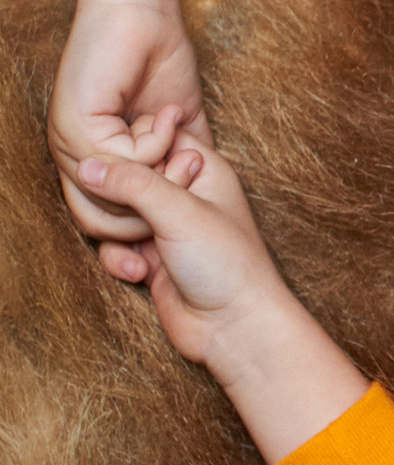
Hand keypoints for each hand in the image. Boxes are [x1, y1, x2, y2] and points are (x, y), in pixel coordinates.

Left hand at [49, 0, 204, 240]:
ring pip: (118, 196)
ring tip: (179, 134)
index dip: (147, 227)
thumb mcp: (178, 130)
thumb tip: (199, 201)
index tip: (189, 189)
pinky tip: (164, 114)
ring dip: (163, 170)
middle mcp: (70, 158)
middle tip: (191, 168)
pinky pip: (123, 163)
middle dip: (160, 207)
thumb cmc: (158, 64)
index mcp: (89, 163)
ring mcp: (68, 143)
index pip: (105, 224)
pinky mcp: (76, 125)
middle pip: (107, 222)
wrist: (143, 17)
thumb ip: (180, 164)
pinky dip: (155, 143)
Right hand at [73, 145, 289, 373]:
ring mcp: (164, 225)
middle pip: (125, 174)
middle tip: (135, 221)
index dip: (135, 151)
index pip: (153, 135)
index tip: (132, 175)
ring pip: (112, 211)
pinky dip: (117, 258)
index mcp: (203, 169)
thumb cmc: (227, 265)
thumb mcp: (180, 213)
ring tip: (141, 253)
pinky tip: (140, 275)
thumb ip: (133, 184)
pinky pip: (112, 244)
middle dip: (116, 200)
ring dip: (115, 234)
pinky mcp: (149, 255)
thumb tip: (86, 164)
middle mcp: (183, 193)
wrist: (235, 329)